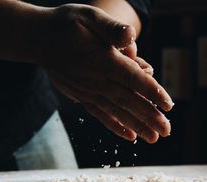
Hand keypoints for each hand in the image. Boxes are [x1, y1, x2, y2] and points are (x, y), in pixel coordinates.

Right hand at [35, 4, 172, 142]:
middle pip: (128, 101)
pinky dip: (116, 126)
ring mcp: (88, 91)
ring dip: (136, 126)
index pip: (133, 79)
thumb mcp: (90, 16)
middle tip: (166, 130)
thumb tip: (132, 37)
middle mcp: (96, 80)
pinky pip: (101, 115)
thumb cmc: (67, 24)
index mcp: (103, 60)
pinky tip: (129, 136)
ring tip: (153, 138)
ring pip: (117, 111)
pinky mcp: (82, 97)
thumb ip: (111, 29)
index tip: (168, 106)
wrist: (38, 38)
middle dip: (149, 116)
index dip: (152, 92)